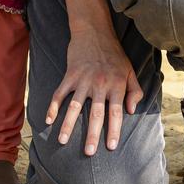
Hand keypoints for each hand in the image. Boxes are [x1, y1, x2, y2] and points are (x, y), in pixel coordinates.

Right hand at [46, 28, 142, 154]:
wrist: (95, 31)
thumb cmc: (114, 54)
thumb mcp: (129, 70)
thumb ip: (134, 90)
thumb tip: (131, 110)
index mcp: (117, 84)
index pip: (116, 112)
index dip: (114, 130)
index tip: (110, 147)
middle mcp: (100, 83)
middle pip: (96, 114)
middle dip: (92, 135)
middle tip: (89, 153)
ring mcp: (84, 79)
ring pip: (75, 106)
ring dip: (68, 124)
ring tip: (63, 141)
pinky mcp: (70, 74)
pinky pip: (60, 93)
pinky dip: (53, 106)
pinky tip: (49, 120)